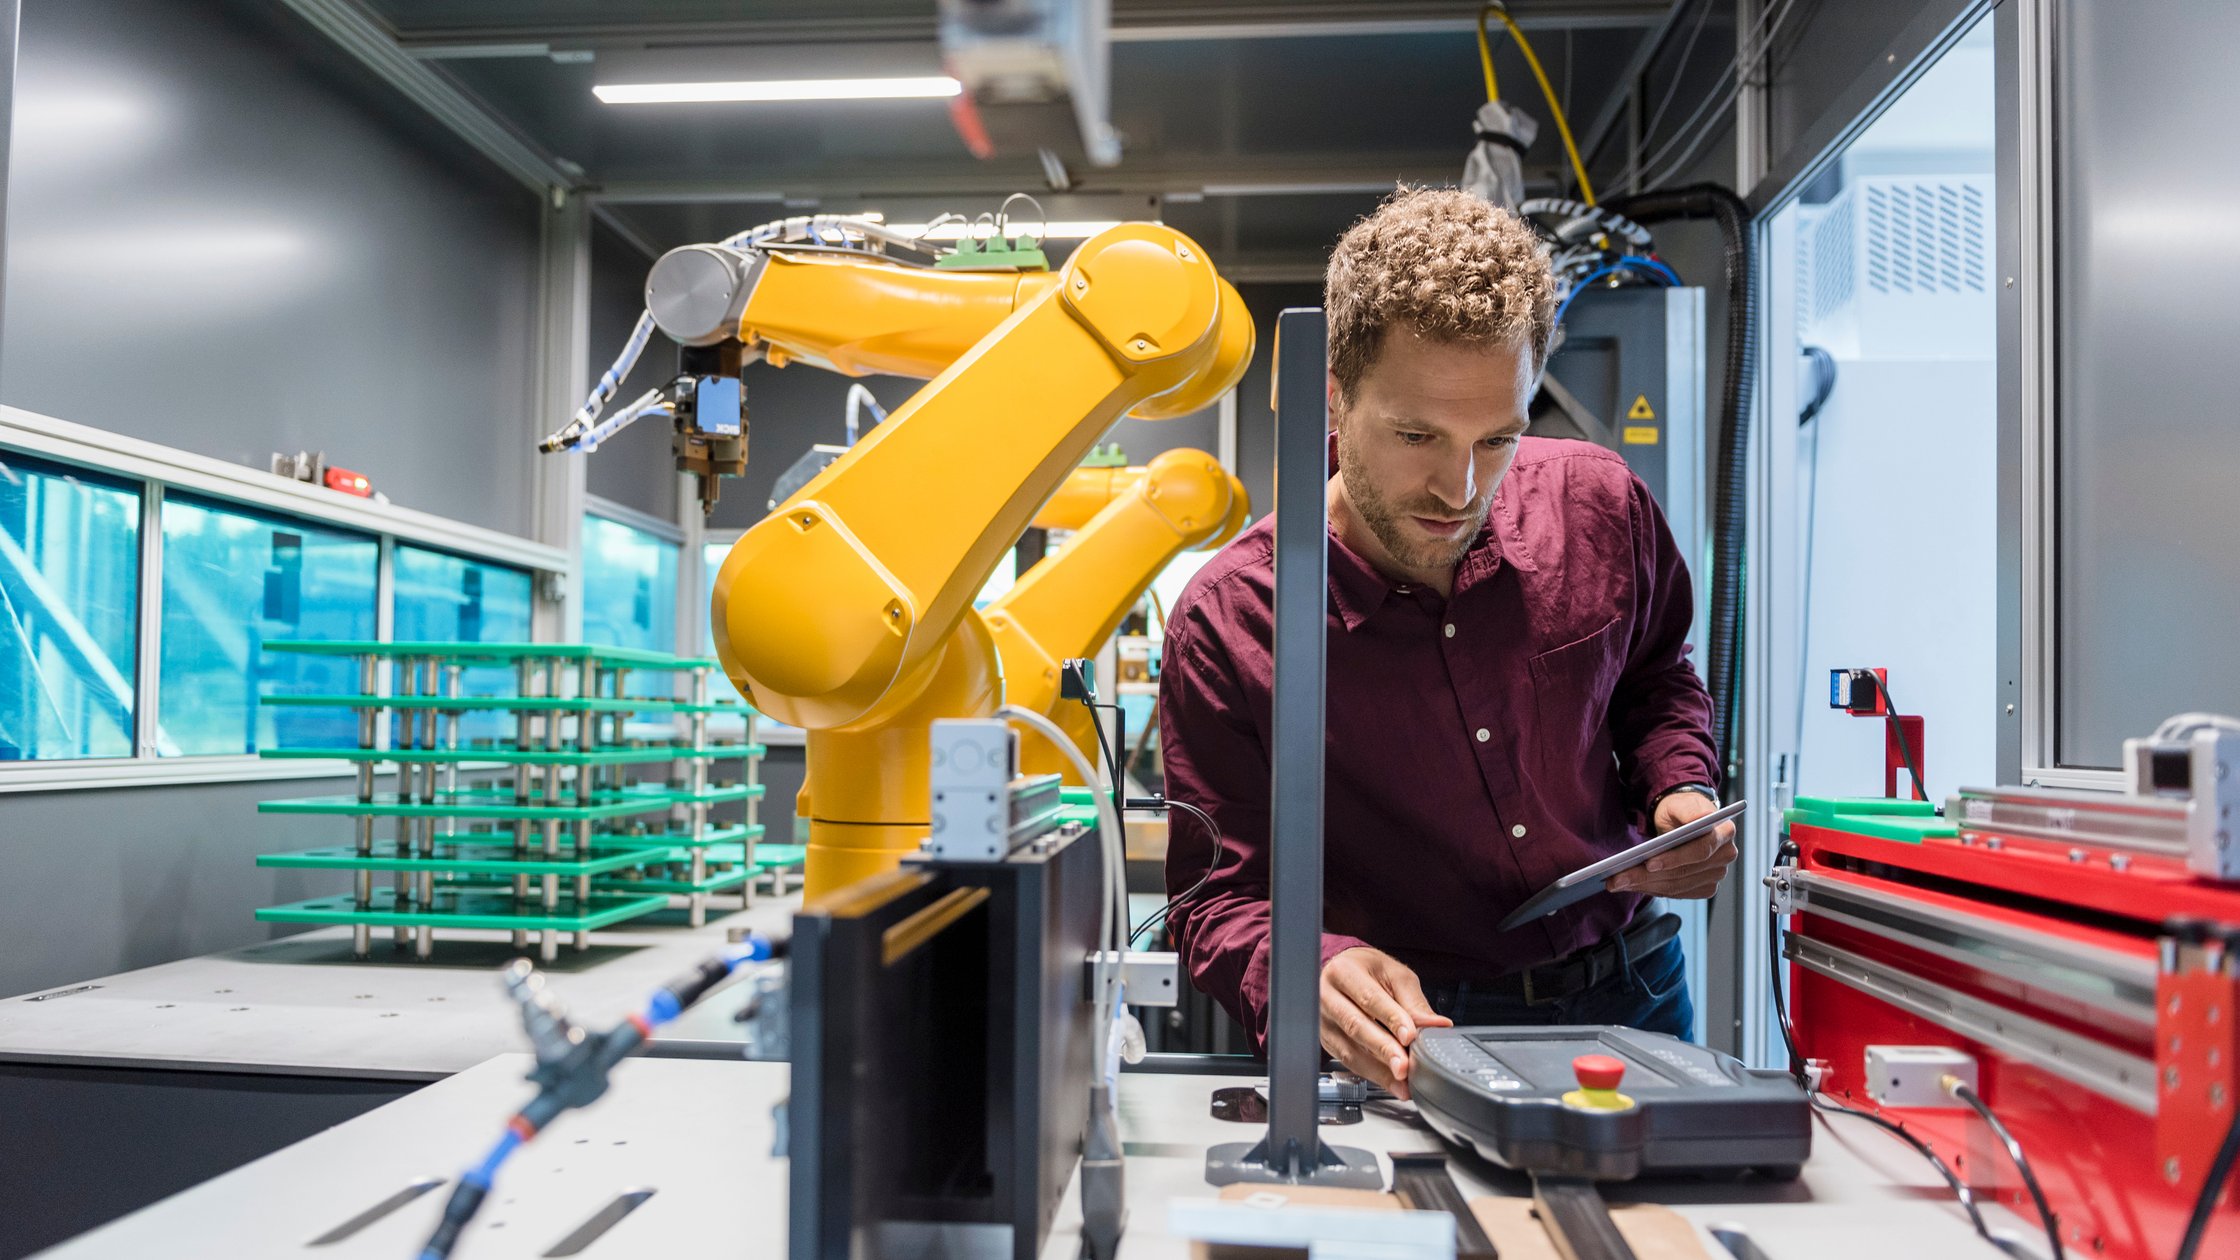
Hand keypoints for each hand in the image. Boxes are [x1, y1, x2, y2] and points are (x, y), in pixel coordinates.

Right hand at [1319, 947, 1452, 1099]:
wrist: (1344, 972)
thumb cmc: (1369, 971)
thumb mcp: (1395, 976)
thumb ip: (1413, 1002)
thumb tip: (1436, 1025)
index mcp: (1345, 972)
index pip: (1369, 998)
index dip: (1391, 1019)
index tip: (1410, 1037)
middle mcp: (1327, 995)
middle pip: (1355, 1026)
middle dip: (1383, 1049)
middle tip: (1404, 1066)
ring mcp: (1323, 1020)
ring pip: (1349, 1049)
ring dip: (1378, 1069)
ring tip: (1402, 1081)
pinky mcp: (1326, 1040)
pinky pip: (1348, 1061)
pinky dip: (1372, 1075)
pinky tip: (1391, 1082)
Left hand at [1609, 792, 1737, 898]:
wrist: (1683, 818)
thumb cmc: (1681, 808)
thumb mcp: (1681, 803)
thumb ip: (1690, 810)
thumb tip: (1700, 819)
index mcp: (1725, 832)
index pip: (1701, 850)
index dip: (1675, 859)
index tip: (1648, 863)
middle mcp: (1724, 856)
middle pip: (1683, 873)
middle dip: (1647, 877)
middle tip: (1617, 878)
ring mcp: (1715, 874)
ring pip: (1676, 886)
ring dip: (1644, 886)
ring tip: (1616, 882)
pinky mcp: (1704, 887)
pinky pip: (1675, 892)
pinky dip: (1651, 889)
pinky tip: (1631, 885)